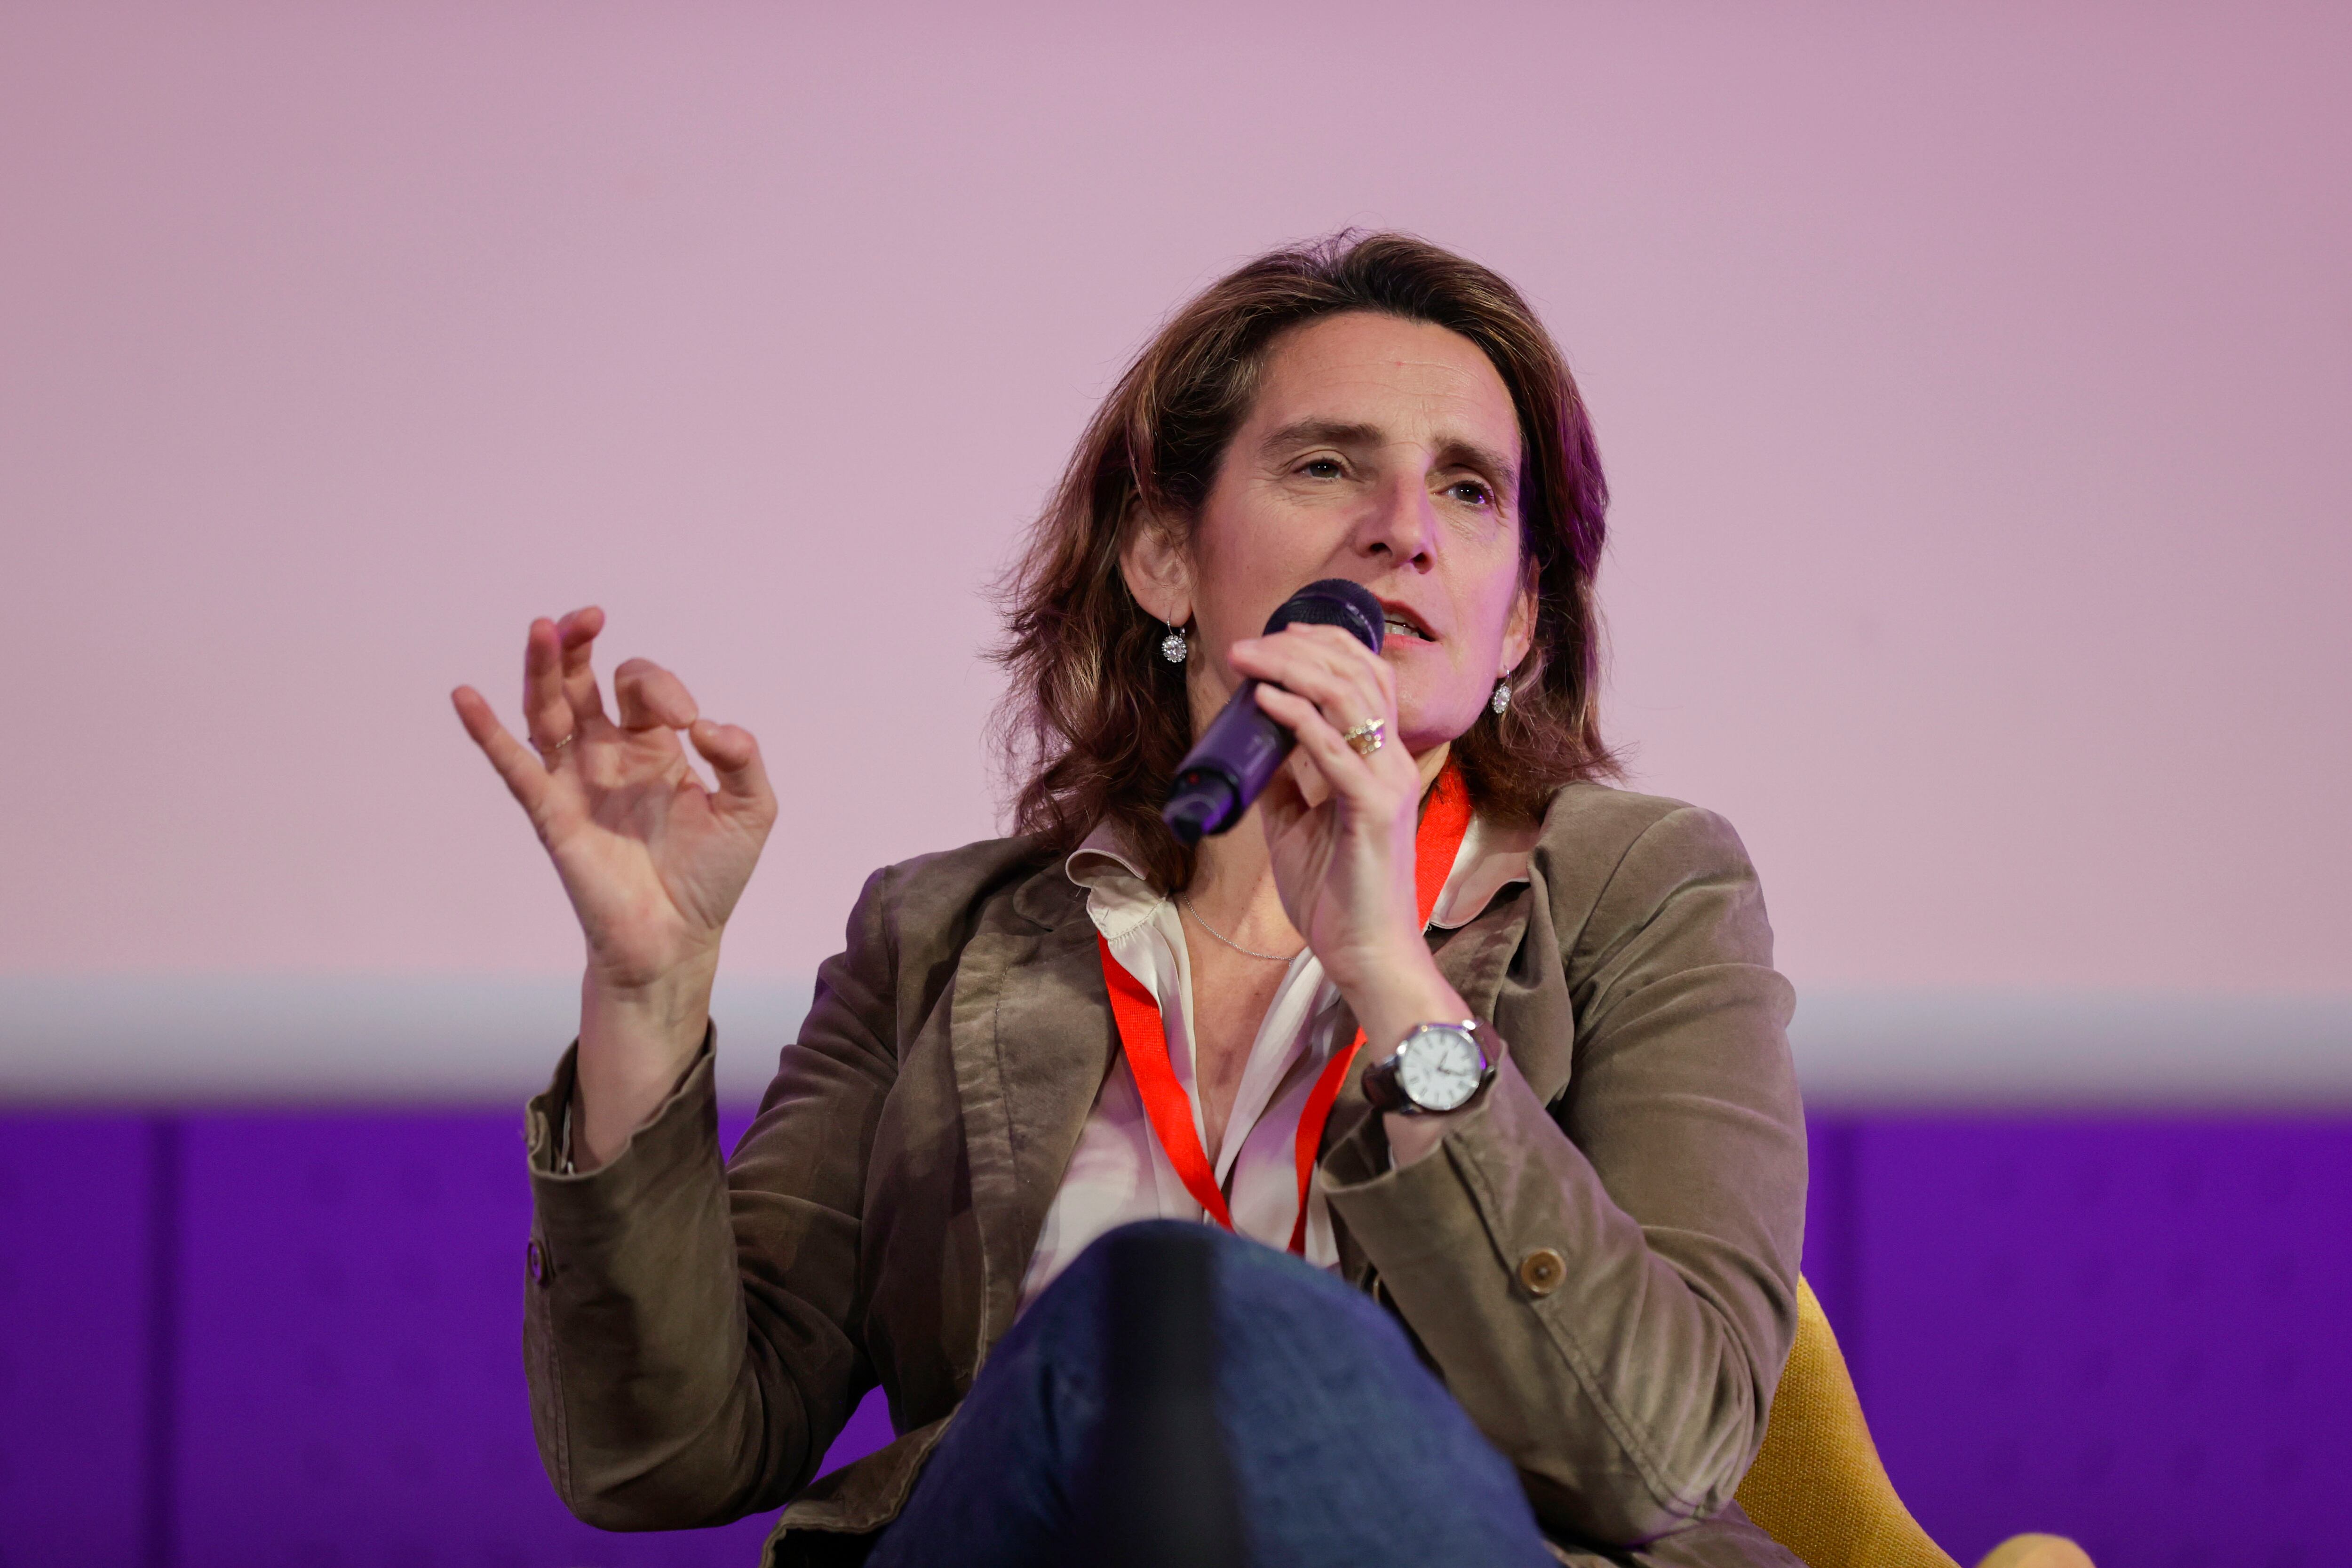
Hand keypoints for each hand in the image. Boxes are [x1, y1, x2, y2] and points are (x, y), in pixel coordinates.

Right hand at [454, 607, 777, 987]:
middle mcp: (606, 754)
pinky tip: (466, 697)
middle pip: (579, 682)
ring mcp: (574, 781)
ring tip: (542, 628)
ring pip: (546, 711)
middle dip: (577, 644)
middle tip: (586, 616)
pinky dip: (487, 733)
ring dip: (541, 669)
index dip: (663, 689)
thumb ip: (743, 760)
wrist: (677, 939)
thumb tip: (707, 726)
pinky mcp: (551, 815)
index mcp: (652, 745)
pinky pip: (514, 767)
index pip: (642, 688)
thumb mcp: (751, 810)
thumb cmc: (709, 876)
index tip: (693, 723)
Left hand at [1228, 625, 1464, 1045]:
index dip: (1325, 644)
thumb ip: (1285, 783)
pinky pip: (1334, 750)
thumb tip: (1256, 748)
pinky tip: (1266, 699)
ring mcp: (1387, 783)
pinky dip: (1298, 718)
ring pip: (1349, 697)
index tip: (1276, 634)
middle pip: (1359, 672)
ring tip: (1249, 659)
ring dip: (1293, 669)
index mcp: (1380, 761)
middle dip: (1301, 646)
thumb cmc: (1336, 895)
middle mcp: (1393, 762)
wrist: (1363, 954)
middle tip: (1248, 643)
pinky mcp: (1373, 810)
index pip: (1367, 676)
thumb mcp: (1296, 825)